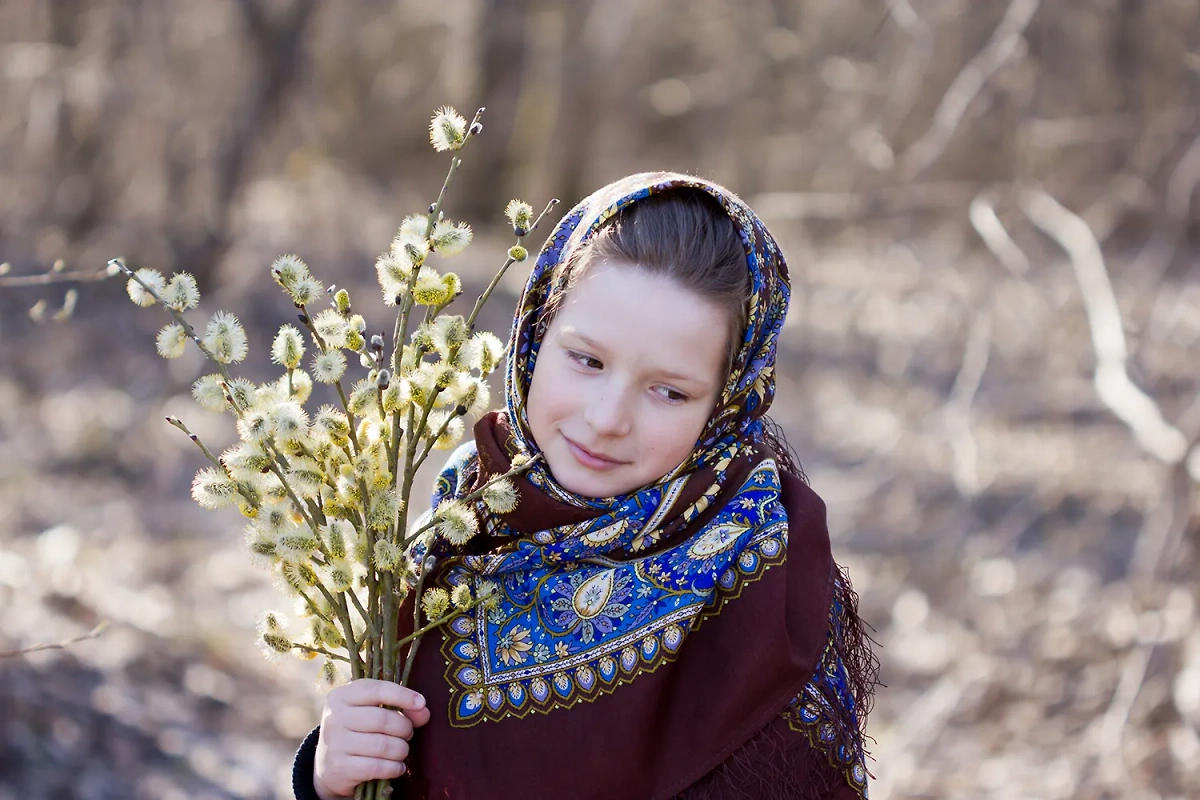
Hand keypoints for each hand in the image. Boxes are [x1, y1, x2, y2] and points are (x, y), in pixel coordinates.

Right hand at [313, 679, 431, 799]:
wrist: (330, 766)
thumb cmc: (358, 731)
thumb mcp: (372, 713)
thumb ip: (400, 708)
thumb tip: (424, 712)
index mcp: (341, 696)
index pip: (375, 690)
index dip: (402, 695)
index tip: (421, 703)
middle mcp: (334, 717)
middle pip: (382, 719)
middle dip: (404, 728)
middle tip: (408, 733)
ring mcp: (334, 743)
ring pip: (382, 745)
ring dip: (401, 750)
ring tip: (401, 751)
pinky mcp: (339, 767)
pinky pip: (377, 767)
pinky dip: (394, 768)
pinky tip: (397, 767)